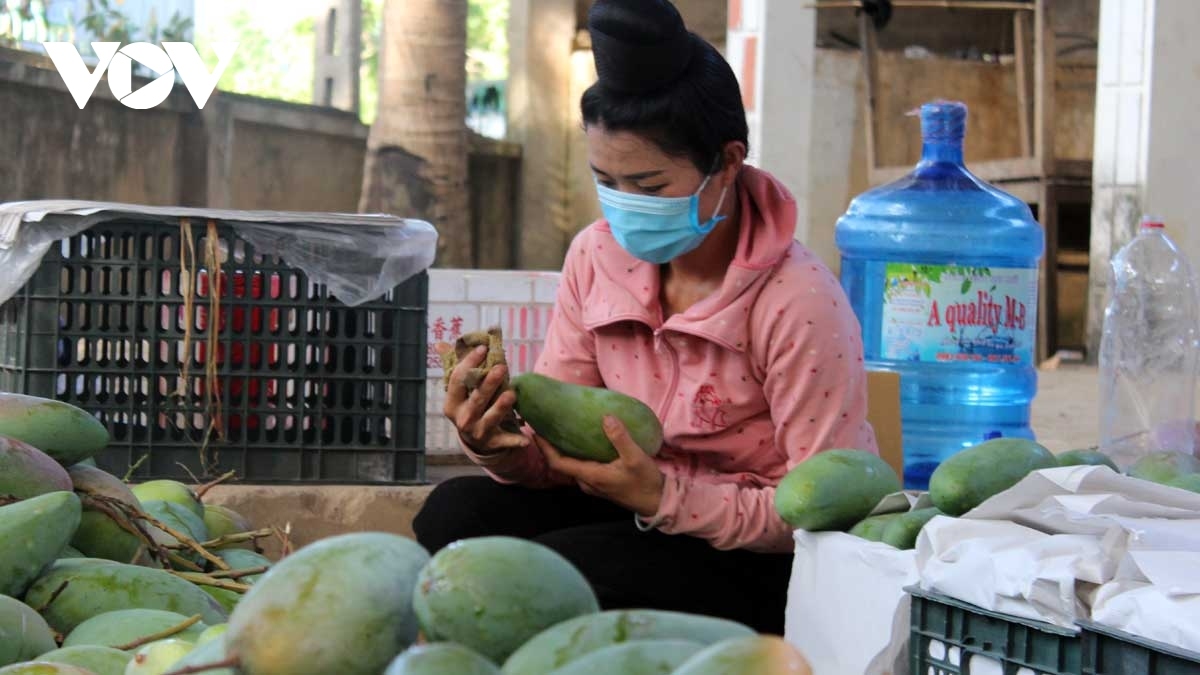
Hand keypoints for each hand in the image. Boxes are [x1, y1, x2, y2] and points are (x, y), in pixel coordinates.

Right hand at [443, 345, 527, 455]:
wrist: (474, 439)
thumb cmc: (468, 406)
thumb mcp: (459, 391)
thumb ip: (455, 367)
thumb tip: (441, 344)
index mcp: (452, 404)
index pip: (457, 381)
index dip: (469, 363)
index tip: (483, 348)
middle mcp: (463, 419)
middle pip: (476, 399)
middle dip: (488, 384)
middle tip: (502, 367)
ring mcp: (477, 432)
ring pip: (490, 418)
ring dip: (501, 407)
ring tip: (512, 394)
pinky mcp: (493, 442)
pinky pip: (505, 441)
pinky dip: (514, 441)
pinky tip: (526, 440)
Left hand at [535, 415, 664, 517]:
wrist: (657, 501)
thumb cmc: (645, 482)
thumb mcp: (635, 458)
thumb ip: (620, 438)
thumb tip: (606, 417)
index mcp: (590, 476)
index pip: (558, 463)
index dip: (545, 449)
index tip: (536, 432)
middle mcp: (587, 482)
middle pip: (562, 464)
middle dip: (551, 447)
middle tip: (547, 426)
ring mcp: (594, 484)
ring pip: (572, 466)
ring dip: (563, 450)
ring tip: (561, 431)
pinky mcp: (601, 483)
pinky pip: (582, 467)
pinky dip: (577, 454)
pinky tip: (583, 442)